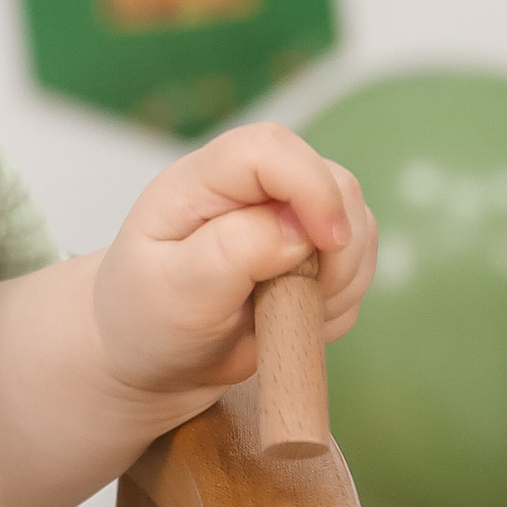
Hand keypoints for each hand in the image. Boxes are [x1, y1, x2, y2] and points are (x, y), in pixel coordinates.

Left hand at [88, 122, 374, 406]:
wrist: (156, 357)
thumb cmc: (147, 318)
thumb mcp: (174, 291)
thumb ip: (230, 253)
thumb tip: (298, 230)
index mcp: (202, 182)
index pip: (268, 149)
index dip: (310, 186)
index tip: (326, 242)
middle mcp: (251, 189)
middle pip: (333, 181)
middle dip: (338, 246)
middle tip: (298, 301)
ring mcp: (287, 217)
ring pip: (358, 225)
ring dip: (342, 279)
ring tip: (282, 315)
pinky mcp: (312, 251)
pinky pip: (358, 268)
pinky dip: (341, 301)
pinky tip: (294, 320)